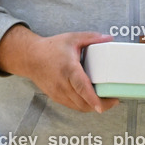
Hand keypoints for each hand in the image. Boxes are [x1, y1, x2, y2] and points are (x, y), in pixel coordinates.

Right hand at [0, 26, 118, 112]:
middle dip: (100, 105)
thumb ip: (92, 38)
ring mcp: (57, 92)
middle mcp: (62, 84)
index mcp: (68, 69)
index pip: (81, 87)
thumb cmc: (51, 48)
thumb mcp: (73, 38)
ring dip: (92, 107)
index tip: (102, 106)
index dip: (92, 98)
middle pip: (82, 102)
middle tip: (114, 100)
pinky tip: (92, 101)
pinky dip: (83, 105)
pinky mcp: (55, 97)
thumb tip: (109, 38)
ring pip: (78, 107)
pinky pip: (72, 105)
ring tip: (106, 101)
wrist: (30, 57)